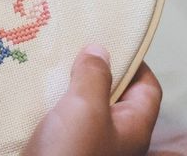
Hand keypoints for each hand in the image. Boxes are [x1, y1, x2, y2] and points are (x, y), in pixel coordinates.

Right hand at [23, 45, 161, 155]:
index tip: (114, 41)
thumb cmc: (70, 155)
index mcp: (133, 128)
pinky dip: (53, 100)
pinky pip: (63, 117)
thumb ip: (95, 76)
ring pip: (85, 104)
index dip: (137, 63)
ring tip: (54, 63)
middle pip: (115, 94)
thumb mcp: (87, 108)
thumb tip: (100, 50)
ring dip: (71, 84)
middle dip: (96, 69)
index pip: (149, 88)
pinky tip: (37, 90)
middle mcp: (114, 137)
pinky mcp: (63, 147)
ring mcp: (88, 143)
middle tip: (77, 46)